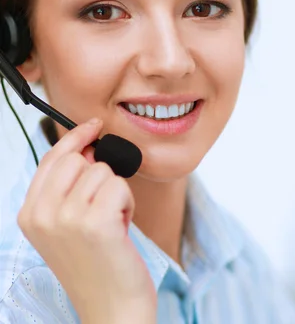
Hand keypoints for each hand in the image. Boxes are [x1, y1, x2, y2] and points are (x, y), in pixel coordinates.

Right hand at [18, 118, 155, 323]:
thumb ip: (66, 191)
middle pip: (79, 158)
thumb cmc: (97, 265)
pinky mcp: (96, 222)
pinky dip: (128, 203)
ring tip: (112, 223)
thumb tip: (88, 149)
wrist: (112, 307)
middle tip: (106, 206)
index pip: (52, 159)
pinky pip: (120, 185)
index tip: (94, 126)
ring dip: (117, 194)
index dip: (76, 138)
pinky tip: (122, 227)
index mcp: (29, 214)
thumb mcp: (67, 227)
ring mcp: (67, 218)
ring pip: (103, 171)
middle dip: (101, 175)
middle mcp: (42, 214)